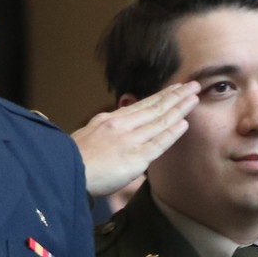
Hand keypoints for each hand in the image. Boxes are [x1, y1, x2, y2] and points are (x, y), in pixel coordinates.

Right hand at [75, 83, 198, 195]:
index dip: (160, 96)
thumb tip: (112, 125)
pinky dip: (172, 133)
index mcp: (109, 120)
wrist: (63, 172)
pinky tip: (184, 123)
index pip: (141, 105)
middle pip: (154, 107)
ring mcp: (129, 141)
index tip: (174, 88)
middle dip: (175, 95)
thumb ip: (103, 130)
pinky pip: (158, 143)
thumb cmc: (70, 161)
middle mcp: (121, 126)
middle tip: (193, 84)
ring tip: (194, 97)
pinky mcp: (134, 158)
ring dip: (179, 108)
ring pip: (159, 121)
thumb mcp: (85, 136)